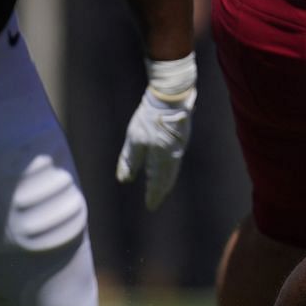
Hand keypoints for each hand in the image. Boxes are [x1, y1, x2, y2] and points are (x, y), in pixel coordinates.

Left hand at [116, 85, 194, 209]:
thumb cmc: (148, 117)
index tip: (150, 206)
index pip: (157, 181)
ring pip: (172, 171)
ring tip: (162, 192)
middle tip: (155, 202)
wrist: (169, 98)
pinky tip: (168, 172)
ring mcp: (179, 148)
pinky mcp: (181, 141)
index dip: (153, 194)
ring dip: (166, 183)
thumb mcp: (134, 139)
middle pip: (167, 179)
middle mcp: (173, 155)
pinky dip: (171, 172)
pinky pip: (176, 162)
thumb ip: (129, 160)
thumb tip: (124, 180)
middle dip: (160, 191)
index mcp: (161, 156)